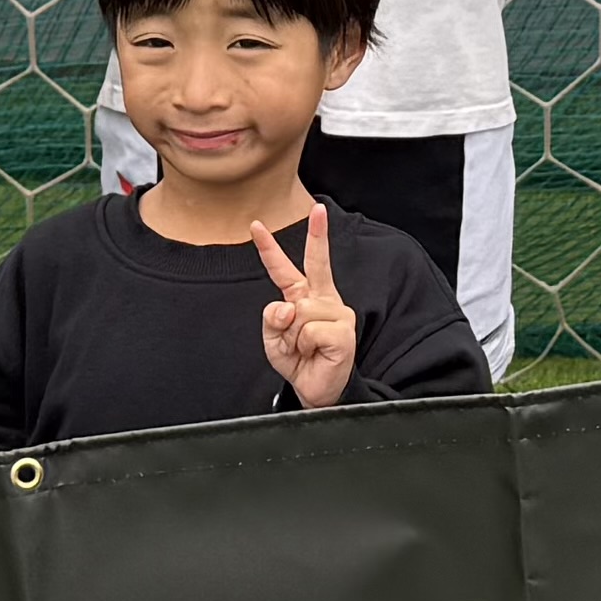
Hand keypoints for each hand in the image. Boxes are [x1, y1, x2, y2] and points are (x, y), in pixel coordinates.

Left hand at [257, 206, 359, 407]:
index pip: (284, 270)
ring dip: (293, 336)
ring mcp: (337, 313)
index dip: (269, 248)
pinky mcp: (344, 331)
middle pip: (315, 265)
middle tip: (319, 209)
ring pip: (299, 311)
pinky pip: (310, 330)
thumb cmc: (299, 362)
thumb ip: (272, 320)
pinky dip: (305, 345)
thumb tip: (286, 306)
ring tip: (304, 349)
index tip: (256, 225)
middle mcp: (323, 300)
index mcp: (303, 298)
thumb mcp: (274, 341)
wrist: (317, 391)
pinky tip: (317, 352)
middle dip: (318, 235)